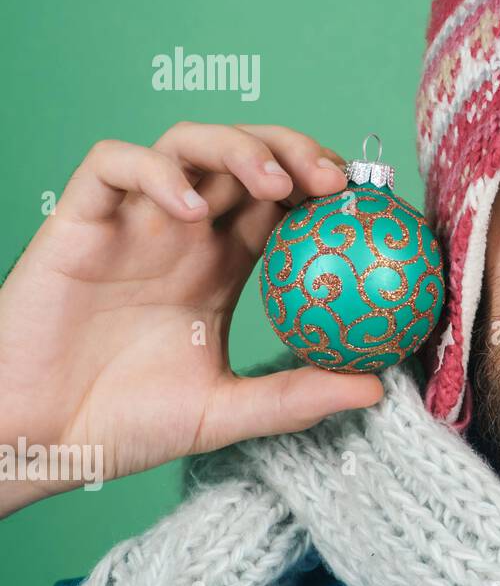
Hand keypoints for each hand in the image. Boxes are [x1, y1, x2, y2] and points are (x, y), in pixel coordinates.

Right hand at [0, 123, 383, 517]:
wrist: (37, 442)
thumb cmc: (123, 424)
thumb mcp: (224, 411)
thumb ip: (294, 396)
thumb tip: (376, 387)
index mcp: (222, 263)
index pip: (282, 199)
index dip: (323, 187)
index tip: (365, 204)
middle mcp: (182, 231)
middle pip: (245, 155)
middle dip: (294, 149)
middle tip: (333, 179)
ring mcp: (132, 221)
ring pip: (186, 143)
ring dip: (237, 147)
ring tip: (275, 182)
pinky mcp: (79, 221)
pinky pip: (113, 165)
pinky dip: (154, 171)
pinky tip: (189, 211)